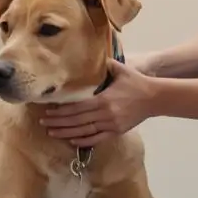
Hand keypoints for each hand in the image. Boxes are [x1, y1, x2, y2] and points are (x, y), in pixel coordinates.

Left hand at [40, 59, 156, 147]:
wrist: (155, 98)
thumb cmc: (136, 83)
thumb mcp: (121, 70)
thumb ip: (105, 64)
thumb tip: (93, 56)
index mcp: (104, 100)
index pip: (77, 108)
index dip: (61, 112)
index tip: (48, 112)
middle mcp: (106, 114)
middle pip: (77, 121)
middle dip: (58, 123)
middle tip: (43, 123)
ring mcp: (111, 125)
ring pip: (84, 132)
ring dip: (66, 133)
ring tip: (52, 133)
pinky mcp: (116, 132)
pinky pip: (96, 139)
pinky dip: (83, 141)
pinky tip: (71, 141)